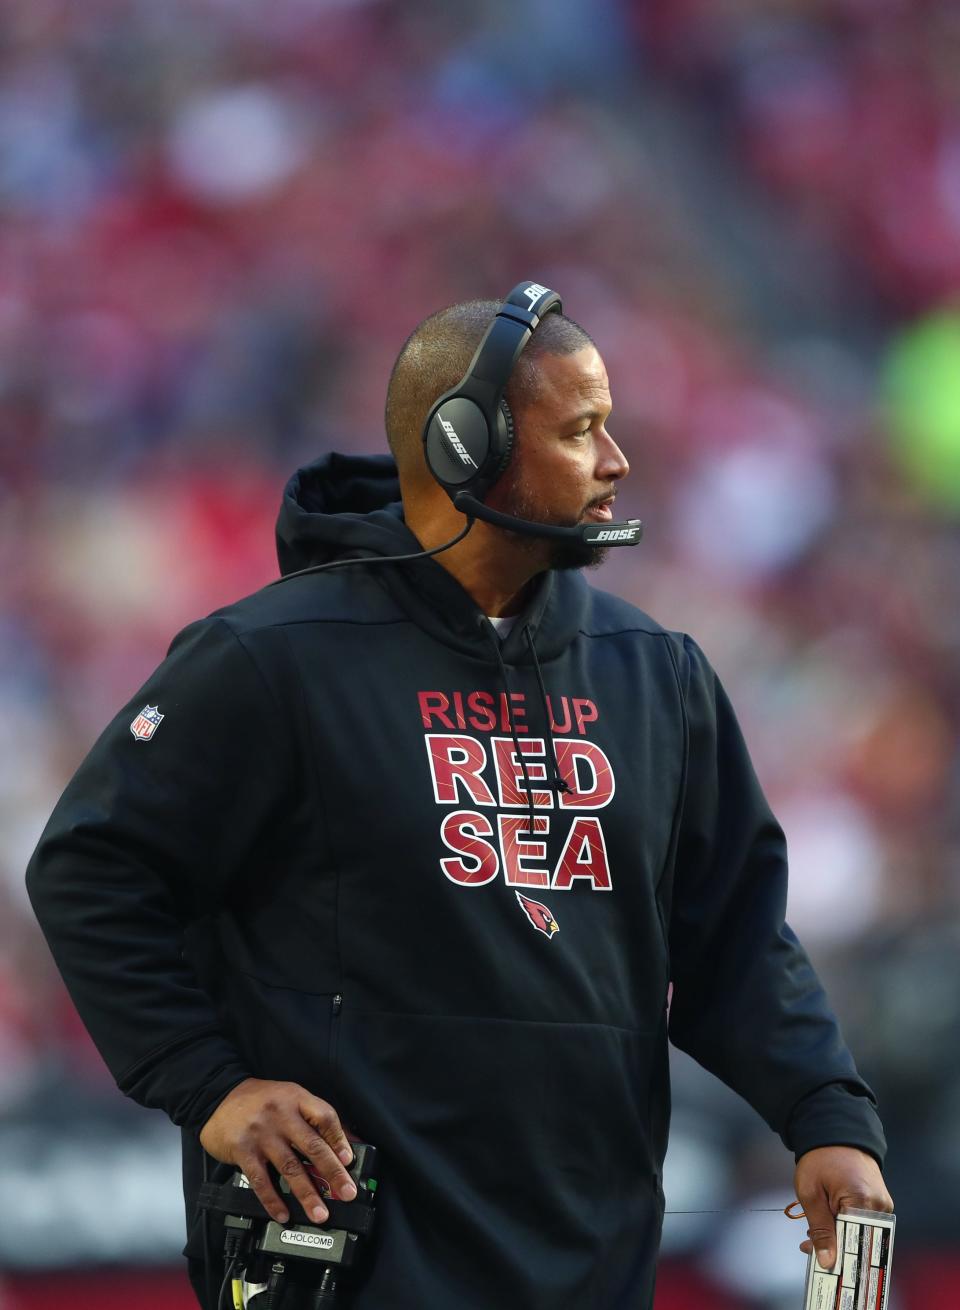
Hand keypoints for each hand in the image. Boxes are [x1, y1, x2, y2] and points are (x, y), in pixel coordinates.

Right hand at [199, 1077, 356, 1225]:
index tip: (349, 1160)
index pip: (325, 1117)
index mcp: (296, 1099)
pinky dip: (273, 1200)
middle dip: (333, 1173)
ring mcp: (262, 1134)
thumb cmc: (258, 1100)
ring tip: (320, 1213)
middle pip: (313, 1146)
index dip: (340, 1139)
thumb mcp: (289, 1097)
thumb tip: (346, 1141)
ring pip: (290, 1168)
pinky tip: (283, 1213)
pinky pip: (261, 1180)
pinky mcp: (243, 1151)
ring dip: (307, 1194)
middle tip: (347, 1193)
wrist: (218, 1097)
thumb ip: (314, 1117)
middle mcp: (281, 1115)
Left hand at [794, 1146, 893, 1269]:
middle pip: (860, 1242)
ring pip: (861, 1234)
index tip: (816, 1262)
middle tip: (809, 1247)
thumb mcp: (810, 1192)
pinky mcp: (880, 1202)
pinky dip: (846, 1227)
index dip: (836, 1256)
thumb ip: (820, 1228)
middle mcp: (879, 1206)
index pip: (854, 1244)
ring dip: (838, 1238)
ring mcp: (883, 1204)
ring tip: (814, 1233)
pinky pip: (864, 1223)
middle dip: (834, 1249)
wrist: (835, 1132)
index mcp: (862, 1201)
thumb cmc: (819, 1158)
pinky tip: (827, 1224)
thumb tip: (827, 1261)